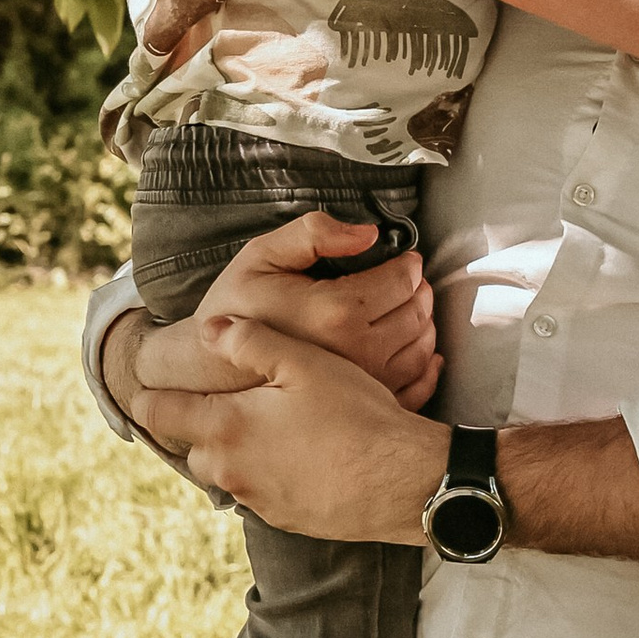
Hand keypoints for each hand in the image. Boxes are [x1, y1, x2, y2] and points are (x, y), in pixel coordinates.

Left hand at [141, 322, 448, 540]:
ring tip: (264, 425)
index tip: (147, 384)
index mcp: (225, 428)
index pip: (159, 413)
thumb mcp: (305, 363)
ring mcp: (256, 500)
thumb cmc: (357, 417)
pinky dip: (263, 472)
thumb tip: (210, 327)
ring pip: (224, 471)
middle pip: (190, 446)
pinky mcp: (283, 520)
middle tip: (221, 401)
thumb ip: (250, 341)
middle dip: (199, 424)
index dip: (149, 395)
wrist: (403, 483)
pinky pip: (256, 492)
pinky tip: (295, 453)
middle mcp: (231, 470)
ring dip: (234, 450)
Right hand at [195, 210, 439, 411]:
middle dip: (419, 290)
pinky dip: (427, 362)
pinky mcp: (363, 404)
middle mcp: (356, 351)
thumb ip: (312, 234)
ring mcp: (363, 382)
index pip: (402, 281)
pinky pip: (416, 383)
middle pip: (416, 312)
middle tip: (409, 281)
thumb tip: (366, 234)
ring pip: (422, 346)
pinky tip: (417, 347)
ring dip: (425, 322)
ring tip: (408, 308)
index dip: (409, 264)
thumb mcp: (260, 256)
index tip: (405, 260)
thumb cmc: (235, 311)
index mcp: (334, 311)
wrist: (211, 369)